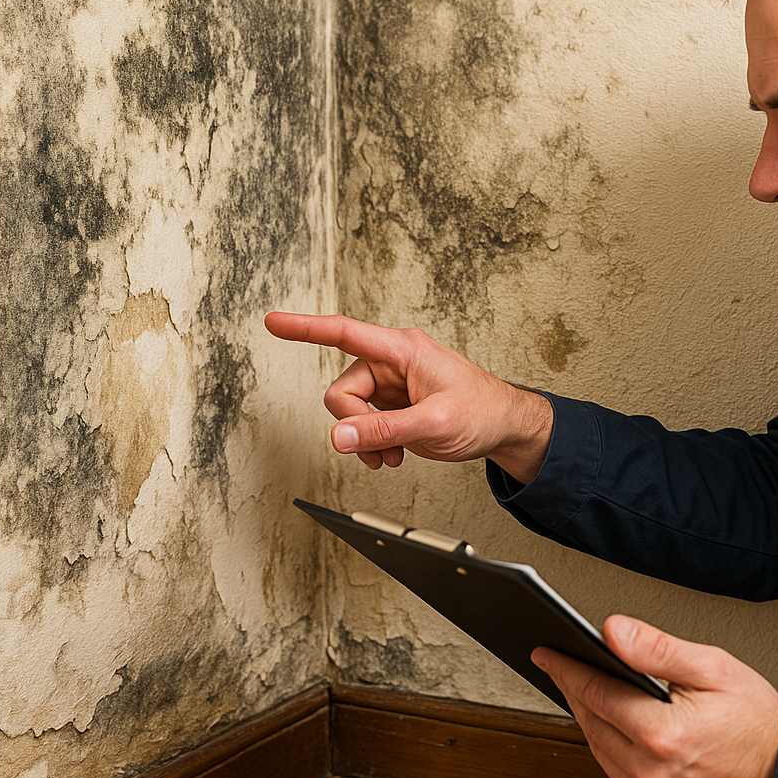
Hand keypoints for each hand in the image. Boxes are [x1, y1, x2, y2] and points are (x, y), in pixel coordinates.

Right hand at [264, 312, 554, 481]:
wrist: (505, 428)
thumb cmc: (482, 412)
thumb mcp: (433, 424)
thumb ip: (384, 431)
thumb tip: (340, 437)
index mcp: (402, 349)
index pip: (343, 333)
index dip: (305, 328)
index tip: (272, 321)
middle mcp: (392, 362)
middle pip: (342, 389)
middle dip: (354, 423)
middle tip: (381, 445)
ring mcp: (393, 384)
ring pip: (350, 411)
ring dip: (364, 439)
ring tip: (391, 456)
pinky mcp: (395, 405)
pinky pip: (364, 424)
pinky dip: (372, 444)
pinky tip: (393, 455)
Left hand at [532, 615, 777, 777]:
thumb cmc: (759, 722)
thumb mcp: (713, 668)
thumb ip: (657, 649)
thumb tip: (614, 632)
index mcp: (663, 736)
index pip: (596, 694)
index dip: (567, 669)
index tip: (546, 653)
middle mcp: (654, 775)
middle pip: (592, 725)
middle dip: (575, 691)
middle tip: (562, 665)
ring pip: (600, 754)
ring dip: (590, 721)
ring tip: (585, 690)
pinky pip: (619, 777)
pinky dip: (611, 750)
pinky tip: (613, 727)